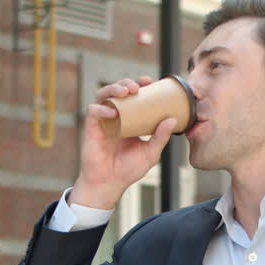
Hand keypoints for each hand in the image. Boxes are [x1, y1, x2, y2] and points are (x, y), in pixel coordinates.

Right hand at [72, 77, 176, 209]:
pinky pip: (93, 111)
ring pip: (103, 95)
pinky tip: (112, 113)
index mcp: (129, 119)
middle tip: (138, 86)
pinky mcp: (91, 128)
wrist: (109, 184)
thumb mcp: (150, 153)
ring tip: (125, 91)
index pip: (133, 96)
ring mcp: (102, 121)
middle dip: (126, 82)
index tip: (149, 81)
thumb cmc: (128, 169)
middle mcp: (115, 116)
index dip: (139, 85)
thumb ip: (160, 137)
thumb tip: (173, 119)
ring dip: (113, 88)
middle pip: (117, 90)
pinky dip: (102, 109)